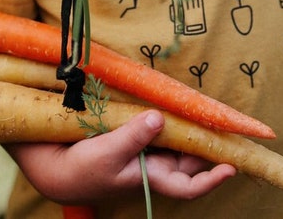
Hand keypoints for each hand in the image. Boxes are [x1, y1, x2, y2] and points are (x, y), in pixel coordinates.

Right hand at [6, 110, 235, 205]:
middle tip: (224, 122)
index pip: (188, 185)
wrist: (51, 164)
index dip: (211, 178)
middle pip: (187, 156)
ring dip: (186, 123)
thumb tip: (160, 117)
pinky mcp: (130, 129)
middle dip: (206, 142)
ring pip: (173, 136)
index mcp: (150, 176)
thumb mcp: (107, 154)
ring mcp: (142, 145)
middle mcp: (151, 162)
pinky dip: (164, 111)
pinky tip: (170, 98)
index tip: (232, 166)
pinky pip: (155, 121)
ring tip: (203, 107)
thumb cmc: (80, 168)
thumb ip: (133, 136)